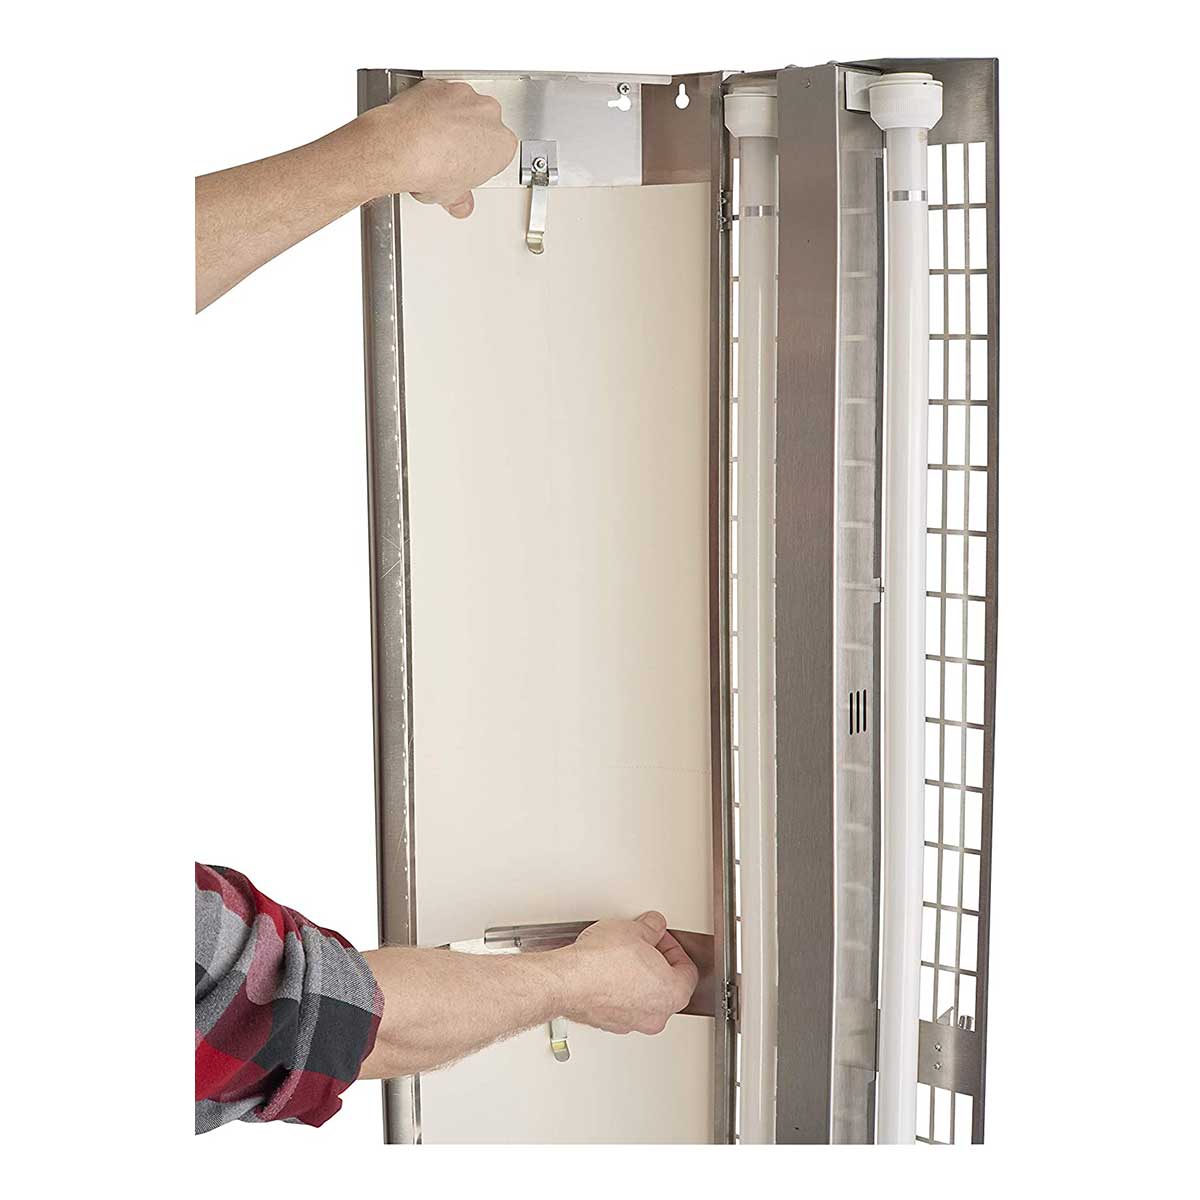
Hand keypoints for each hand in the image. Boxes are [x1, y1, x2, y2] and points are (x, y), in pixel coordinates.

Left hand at [357, 79, 516, 217]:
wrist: (401, 147)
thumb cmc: (431, 167)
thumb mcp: (450, 196)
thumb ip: (460, 197)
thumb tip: (459, 203)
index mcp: (502, 143)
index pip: (497, 153)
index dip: (481, 163)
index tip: (468, 170)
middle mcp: (488, 113)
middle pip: (483, 126)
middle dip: (468, 139)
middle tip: (450, 158)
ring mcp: (464, 95)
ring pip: (462, 108)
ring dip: (450, 120)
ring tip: (431, 143)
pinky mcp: (439, 84)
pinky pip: (438, 96)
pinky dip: (430, 107)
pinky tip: (420, 126)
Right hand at [551, 912, 698, 1035]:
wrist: (568, 981)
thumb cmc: (602, 962)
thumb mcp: (636, 930)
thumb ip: (653, 927)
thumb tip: (653, 926)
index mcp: (672, 993)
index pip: (687, 971)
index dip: (674, 948)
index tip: (661, 937)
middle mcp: (655, 1015)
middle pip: (667, 987)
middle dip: (657, 963)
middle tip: (644, 944)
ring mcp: (631, 1023)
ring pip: (644, 998)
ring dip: (638, 978)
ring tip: (623, 955)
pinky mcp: (608, 1024)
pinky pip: (622, 1005)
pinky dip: (619, 990)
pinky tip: (607, 970)